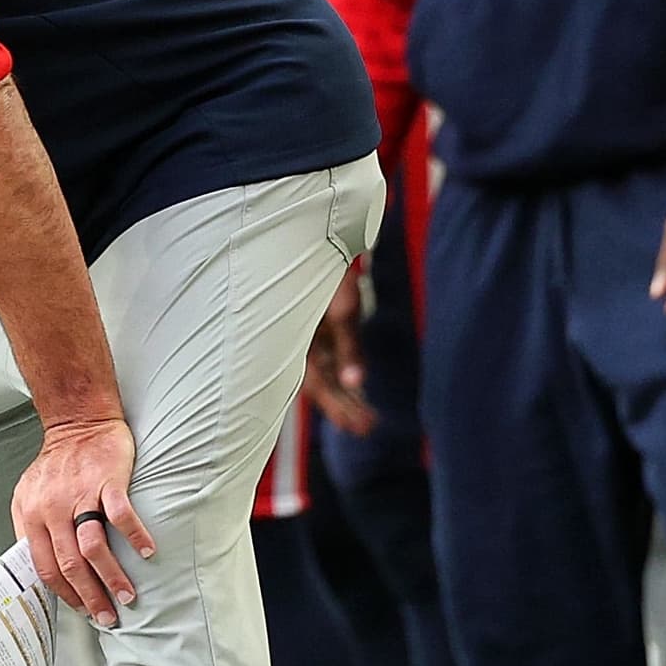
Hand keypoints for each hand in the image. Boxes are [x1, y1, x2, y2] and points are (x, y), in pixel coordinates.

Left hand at [14, 413, 152, 627]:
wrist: (78, 421)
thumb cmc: (57, 461)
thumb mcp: (29, 495)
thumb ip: (32, 528)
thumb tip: (40, 566)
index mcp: (32, 515)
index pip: (44, 566)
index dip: (64, 593)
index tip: (81, 610)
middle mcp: (52, 509)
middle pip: (69, 564)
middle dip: (89, 596)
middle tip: (107, 615)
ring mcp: (80, 494)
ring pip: (92, 547)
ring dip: (111, 576)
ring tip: (127, 595)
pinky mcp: (106, 480)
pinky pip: (120, 514)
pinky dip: (134, 536)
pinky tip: (147, 552)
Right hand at [301, 262, 375, 438]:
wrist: (309, 238)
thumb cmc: (324, 271)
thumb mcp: (342, 309)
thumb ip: (348, 347)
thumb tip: (356, 383)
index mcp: (298, 344)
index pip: (320, 388)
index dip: (341, 409)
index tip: (363, 427)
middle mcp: (297, 344)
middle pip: (321, 386)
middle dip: (344, 408)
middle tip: (368, 427)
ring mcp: (304, 337)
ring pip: (324, 375)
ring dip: (344, 396)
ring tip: (366, 416)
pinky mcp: (313, 328)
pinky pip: (325, 360)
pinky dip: (340, 375)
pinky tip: (354, 387)